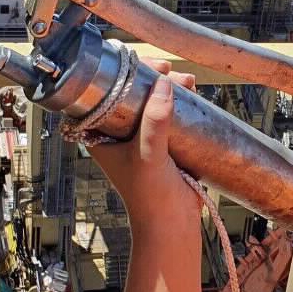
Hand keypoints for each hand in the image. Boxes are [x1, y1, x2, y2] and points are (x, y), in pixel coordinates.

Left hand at [90, 62, 199, 225]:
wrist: (171, 224)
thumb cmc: (150, 198)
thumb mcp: (150, 155)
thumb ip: (154, 122)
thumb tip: (164, 85)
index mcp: (101, 134)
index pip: (102, 93)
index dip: (119, 74)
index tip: (142, 66)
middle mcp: (118, 133)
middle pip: (129, 92)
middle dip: (150, 78)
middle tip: (169, 72)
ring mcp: (140, 137)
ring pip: (151, 100)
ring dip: (167, 87)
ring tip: (186, 83)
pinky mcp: (162, 143)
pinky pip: (167, 114)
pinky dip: (178, 101)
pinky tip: (191, 94)